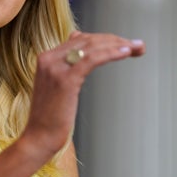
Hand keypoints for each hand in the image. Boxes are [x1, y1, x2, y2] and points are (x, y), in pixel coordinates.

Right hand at [22, 30, 145, 155]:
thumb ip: (66, 70)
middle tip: (137, 45)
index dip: (105, 39)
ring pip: (91, 47)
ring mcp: (55, 68)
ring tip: (137, 47)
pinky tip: (125, 52)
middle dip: (115, 39)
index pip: (80, 39)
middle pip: (87, 40)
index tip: (124, 44)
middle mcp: (49, 58)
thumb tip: (81, 59)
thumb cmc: (50, 118)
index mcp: (46, 58)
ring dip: (118, 44)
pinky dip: (111, 53)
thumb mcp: (56, 87)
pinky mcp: (66, 80)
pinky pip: (92, 59)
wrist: (38, 137)